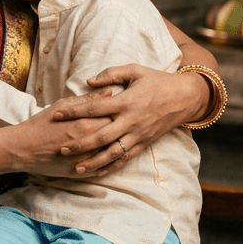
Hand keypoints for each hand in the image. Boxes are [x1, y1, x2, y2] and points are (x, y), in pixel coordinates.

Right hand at [1, 103, 116, 178]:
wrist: (24, 148)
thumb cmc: (42, 124)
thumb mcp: (63, 106)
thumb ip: (88, 100)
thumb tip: (109, 92)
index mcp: (87, 123)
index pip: (115, 115)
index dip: (120, 112)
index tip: (121, 109)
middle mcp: (91, 142)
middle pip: (117, 134)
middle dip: (121, 128)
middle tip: (122, 123)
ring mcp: (88, 159)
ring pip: (113, 153)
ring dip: (118, 146)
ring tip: (117, 139)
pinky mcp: (83, 172)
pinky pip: (103, 169)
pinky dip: (109, 163)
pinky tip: (110, 156)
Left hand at [51, 65, 208, 174]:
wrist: (186, 97)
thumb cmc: (158, 81)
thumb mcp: (135, 70)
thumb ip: (111, 74)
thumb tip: (88, 81)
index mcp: (126, 102)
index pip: (94, 108)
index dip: (74, 111)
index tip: (56, 115)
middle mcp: (131, 121)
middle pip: (101, 136)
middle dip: (79, 144)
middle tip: (60, 149)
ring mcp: (138, 135)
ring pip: (113, 153)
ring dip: (93, 162)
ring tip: (76, 168)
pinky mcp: (144, 143)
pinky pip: (126, 158)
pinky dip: (111, 167)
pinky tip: (97, 172)